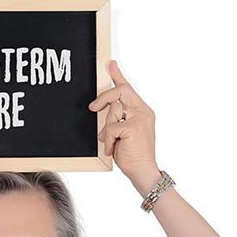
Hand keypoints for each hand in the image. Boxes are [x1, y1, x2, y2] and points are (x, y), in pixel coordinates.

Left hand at [88, 60, 159, 180]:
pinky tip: (113, 149)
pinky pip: (111, 127)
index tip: (110, 64)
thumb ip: (118, 118)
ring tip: (112, 142)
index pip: (128, 89)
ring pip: (113, 111)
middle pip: (120, 91)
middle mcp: (143, 111)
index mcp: (142, 111)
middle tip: (92, 107)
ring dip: (107, 128)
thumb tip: (103, 108)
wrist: (142, 171)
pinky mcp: (133, 127)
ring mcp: (140, 118)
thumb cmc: (133, 154)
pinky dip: (108, 140)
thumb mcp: (123, 132)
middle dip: (104, 97)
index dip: (118, 76)